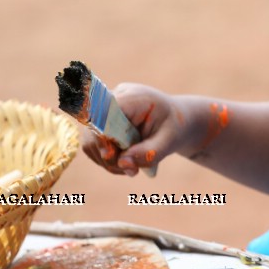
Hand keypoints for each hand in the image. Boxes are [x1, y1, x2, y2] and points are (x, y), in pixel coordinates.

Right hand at [79, 84, 223, 176]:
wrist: (177, 120)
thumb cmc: (175, 128)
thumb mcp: (169, 142)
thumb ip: (148, 153)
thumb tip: (122, 163)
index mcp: (134, 97)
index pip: (104, 114)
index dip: (102, 136)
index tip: (110, 156)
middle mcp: (117, 98)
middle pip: (94, 129)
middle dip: (108, 156)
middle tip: (131, 171)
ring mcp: (107, 108)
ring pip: (91, 139)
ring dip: (107, 160)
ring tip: (131, 169)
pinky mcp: (103, 120)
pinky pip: (94, 142)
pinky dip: (106, 157)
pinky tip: (125, 162)